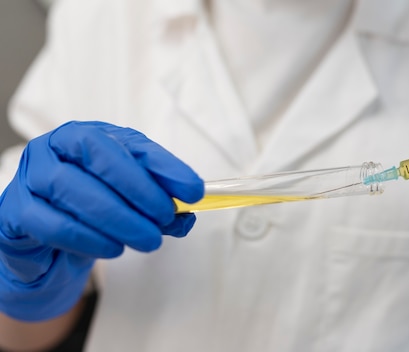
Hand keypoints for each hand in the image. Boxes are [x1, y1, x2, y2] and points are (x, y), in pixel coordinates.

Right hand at [0, 121, 202, 320]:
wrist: (48, 240)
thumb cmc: (92, 208)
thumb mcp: (131, 200)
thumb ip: (158, 202)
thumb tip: (189, 212)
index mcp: (87, 135)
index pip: (130, 143)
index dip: (164, 166)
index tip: (193, 190)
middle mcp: (55, 147)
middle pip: (99, 157)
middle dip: (140, 190)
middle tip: (166, 218)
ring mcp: (30, 177)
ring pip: (73, 189)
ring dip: (118, 218)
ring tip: (148, 240)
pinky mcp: (15, 212)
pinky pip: (51, 223)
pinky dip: (88, 238)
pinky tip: (113, 249)